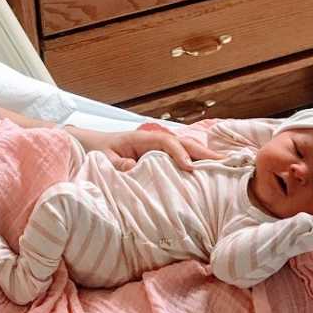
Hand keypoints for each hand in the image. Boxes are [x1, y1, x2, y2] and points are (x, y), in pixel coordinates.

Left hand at [66, 123, 215, 171]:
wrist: (86, 147)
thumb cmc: (94, 152)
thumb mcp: (101, 160)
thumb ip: (116, 164)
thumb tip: (134, 167)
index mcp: (140, 139)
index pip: (166, 143)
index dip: (179, 154)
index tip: (189, 169)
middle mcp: (152, 142)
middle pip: (182, 143)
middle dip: (203, 152)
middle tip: (226, 163)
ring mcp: (156, 149)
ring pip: (185, 150)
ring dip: (203, 157)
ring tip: (226, 167)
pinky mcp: (157, 159)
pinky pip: (179, 159)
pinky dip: (195, 163)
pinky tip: (209, 173)